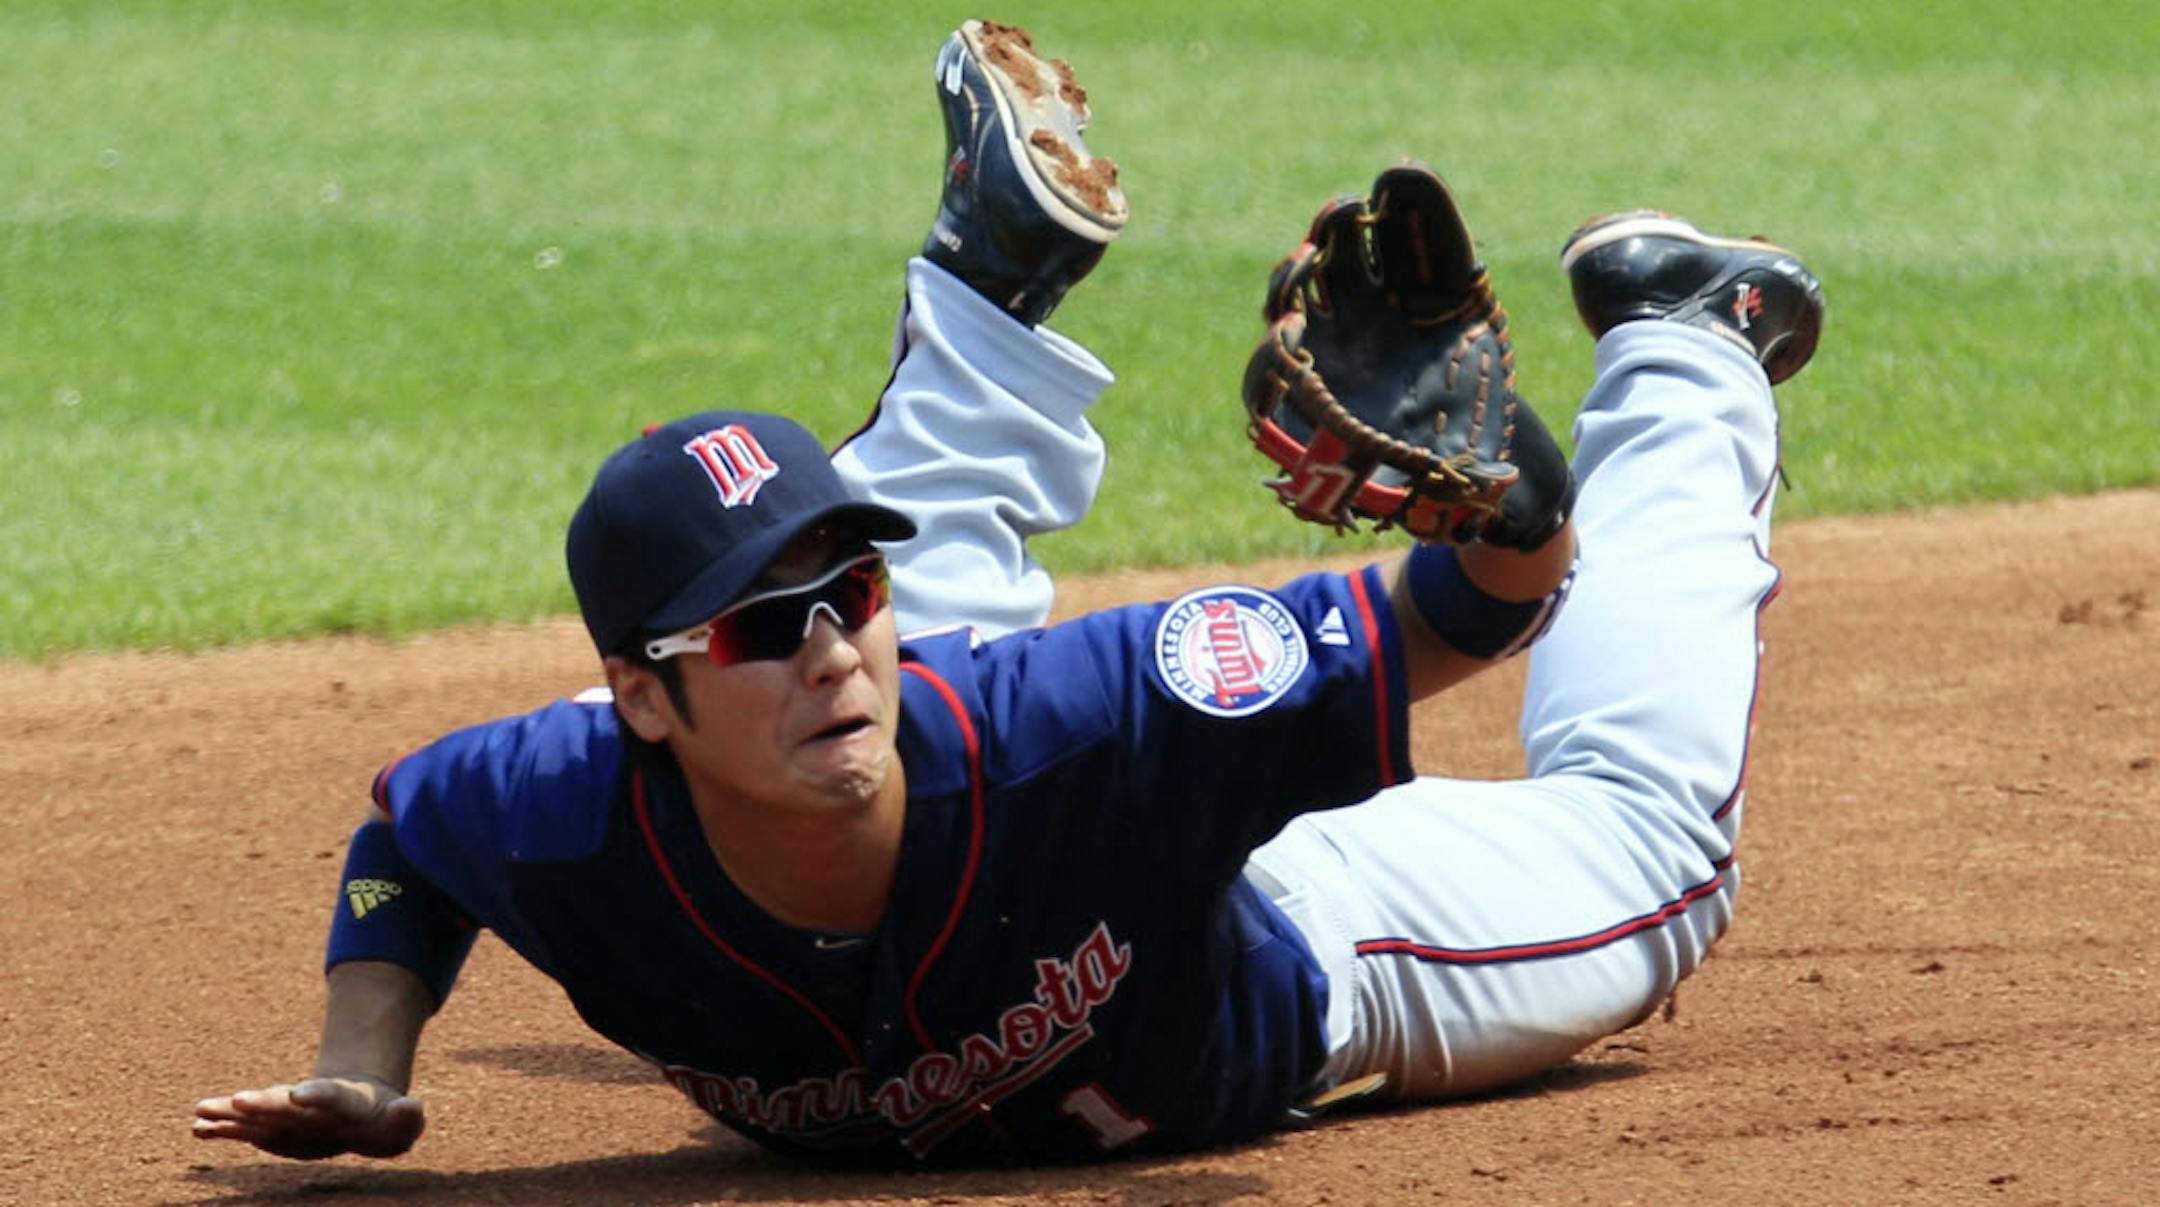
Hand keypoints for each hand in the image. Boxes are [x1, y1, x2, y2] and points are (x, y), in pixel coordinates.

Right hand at [192, 1075, 424, 1159]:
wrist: (359, 1109)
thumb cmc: (382, 1122)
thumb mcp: (403, 1125)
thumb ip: (407, 1119)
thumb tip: (409, 1108)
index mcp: (345, 1102)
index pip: (331, 1096)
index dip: (317, 1095)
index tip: (299, 1093)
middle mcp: (309, 1106)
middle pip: (284, 1103)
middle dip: (263, 1103)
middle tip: (238, 1100)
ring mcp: (287, 1116)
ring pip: (257, 1113)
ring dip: (231, 1113)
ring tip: (202, 1109)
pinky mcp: (271, 1129)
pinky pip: (243, 1129)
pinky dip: (222, 1128)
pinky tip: (198, 1128)